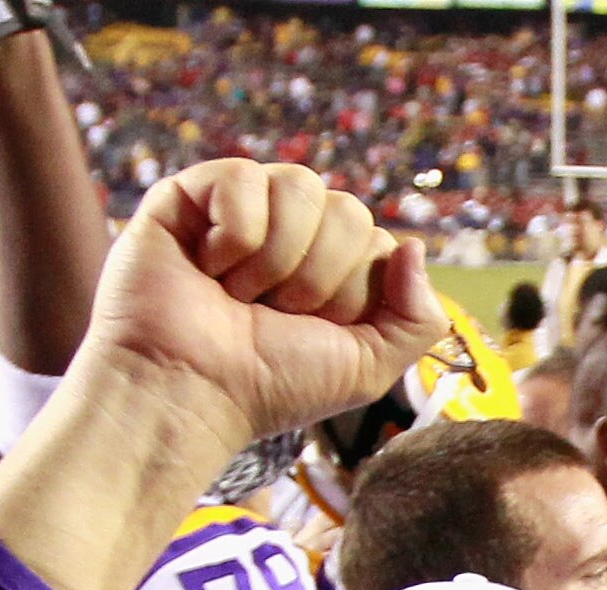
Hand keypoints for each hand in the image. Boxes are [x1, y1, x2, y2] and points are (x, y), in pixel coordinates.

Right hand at [83, 158, 448, 458]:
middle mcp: (288, 236)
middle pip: (347, 211)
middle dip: (317, 279)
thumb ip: (416, 320)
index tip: (311, 332)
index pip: (377, 242)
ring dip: (276, 259)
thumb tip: (414, 246)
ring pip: (302, 186)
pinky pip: (244, 178)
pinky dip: (234, 236)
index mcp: (329, 271)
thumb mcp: (365, 369)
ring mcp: (241, 212)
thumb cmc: (268, 388)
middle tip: (270, 316)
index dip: (352, 293)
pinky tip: (206, 269)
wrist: (189, 394)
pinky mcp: (191, 196)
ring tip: (237, 296)